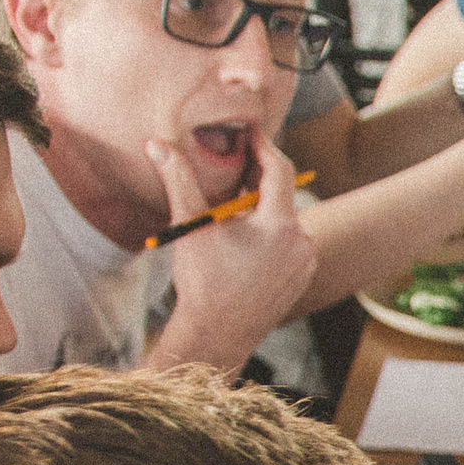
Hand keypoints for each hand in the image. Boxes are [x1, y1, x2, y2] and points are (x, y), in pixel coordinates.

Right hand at [147, 127, 318, 367]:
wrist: (217, 335)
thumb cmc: (202, 282)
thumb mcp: (191, 227)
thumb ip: (178, 180)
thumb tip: (157, 144)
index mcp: (279, 225)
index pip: (279, 169)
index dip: (264, 145)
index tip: (251, 129)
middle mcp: (302, 241)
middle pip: (284, 193)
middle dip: (260, 175)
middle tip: (237, 157)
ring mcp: (306, 260)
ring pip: (286, 217)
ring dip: (265, 204)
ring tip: (237, 195)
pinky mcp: (303, 275)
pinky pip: (291, 241)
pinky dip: (272, 229)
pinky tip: (247, 231)